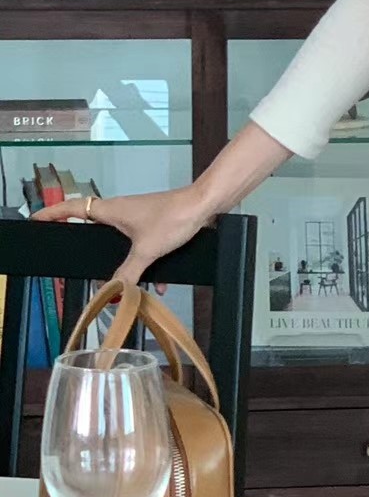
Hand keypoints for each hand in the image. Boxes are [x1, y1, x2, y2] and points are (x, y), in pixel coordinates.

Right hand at [30, 187, 212, 287]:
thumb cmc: (173, 217)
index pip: (72, 208)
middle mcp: (122, 211)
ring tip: (126, 285)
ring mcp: (139, 217)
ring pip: (123, 242)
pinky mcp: (155, 224)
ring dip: (127, 264)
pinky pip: (144, 247)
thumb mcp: (146, 250)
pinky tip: (160, 284)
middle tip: (76, 255)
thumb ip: (127, 272)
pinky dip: (149, 264)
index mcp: (110, 211)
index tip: (37, 219)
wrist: (205, 206)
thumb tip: (112, 290)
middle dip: (89, 244)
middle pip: (95, 227)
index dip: (53, 214)